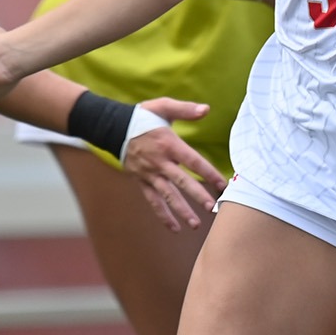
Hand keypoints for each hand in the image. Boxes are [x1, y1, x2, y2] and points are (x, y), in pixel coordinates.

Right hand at [121, 98, 222, 230]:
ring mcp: (150, 174)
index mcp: (169, 144)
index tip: (222, 184)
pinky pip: (153, 201)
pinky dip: (163, 215)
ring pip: (167, 195)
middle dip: (197, 195)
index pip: (193, 161)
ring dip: (181, 210)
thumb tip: (206, 109)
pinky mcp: (142, 181)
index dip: (208, 173)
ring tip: (195, 224)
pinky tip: (174, 228)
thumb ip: (185, 109)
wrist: (113, 128)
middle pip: (181, 181)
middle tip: (212, 207)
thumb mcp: (163, 106)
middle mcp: (160, 161)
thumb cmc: (142, 116)